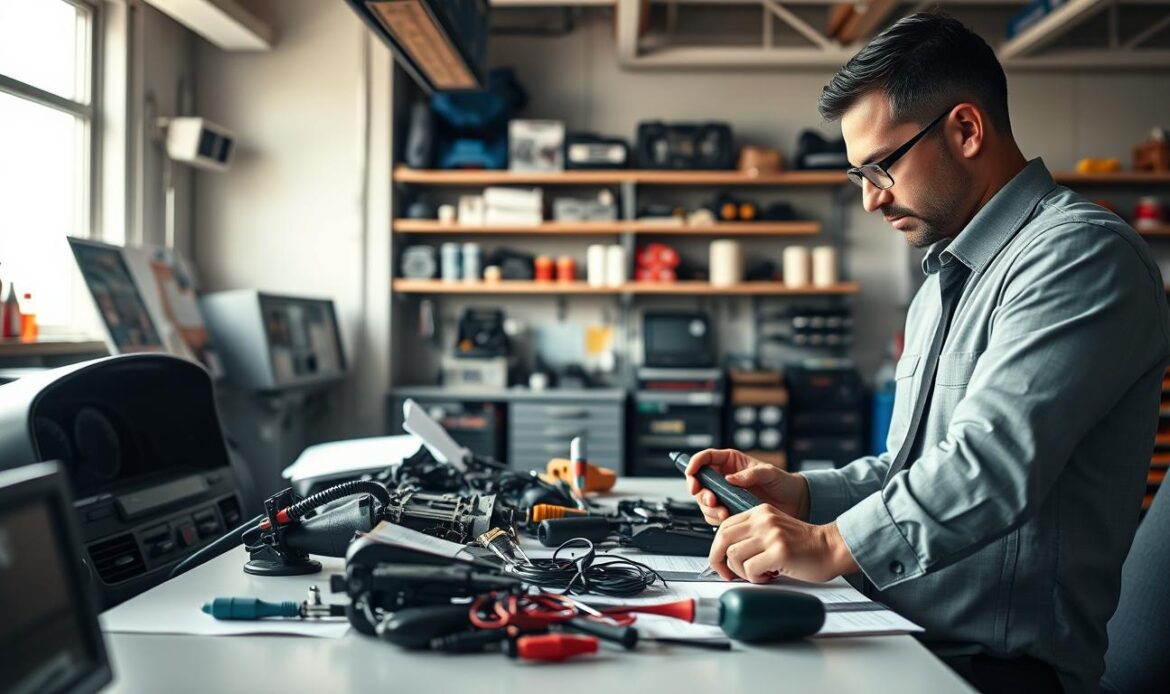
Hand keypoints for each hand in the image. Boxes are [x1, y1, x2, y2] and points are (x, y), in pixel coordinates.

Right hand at [685, 448, 809, 524]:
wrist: (794, 503)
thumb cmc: (783, 483)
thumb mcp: (769, 473)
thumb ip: (750, 474)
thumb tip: (730, 478)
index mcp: (730, 462)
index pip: (705, 458)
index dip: (694, 464)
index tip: (692, 474)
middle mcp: (724, 478)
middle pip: (699, 482)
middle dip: (701, 492)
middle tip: (712, 500)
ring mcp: (725, 495)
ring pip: (704, 501)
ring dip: (709, 508)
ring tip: (724, 512)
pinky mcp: (729, 511)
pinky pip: (714, 515)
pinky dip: (717, 519)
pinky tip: (729, 518)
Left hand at [707, 505, 858, 582]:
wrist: (832, 548)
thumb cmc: (804, 545)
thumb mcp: (774, 530)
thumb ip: (752, 534)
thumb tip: (726, 553)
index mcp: (759, 512)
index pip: (724, 527)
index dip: (717, 547)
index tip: (721, 562)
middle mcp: (763, 520)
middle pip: (722, 538)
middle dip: (718, 560)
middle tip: (726, 573)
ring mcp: (771, 534)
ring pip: (734, 555)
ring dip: (741, 572)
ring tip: (757, 574)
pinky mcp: (779, 551)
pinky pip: (750, 569)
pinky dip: (755, 578)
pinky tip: (767, 577)